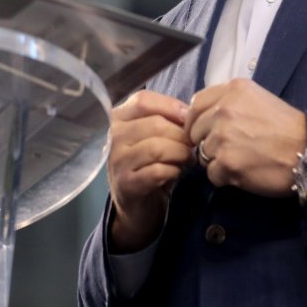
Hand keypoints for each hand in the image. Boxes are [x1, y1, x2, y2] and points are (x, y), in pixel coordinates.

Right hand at [106, 90, 191, 252]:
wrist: (136, 206)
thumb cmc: (149, 164)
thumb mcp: (155, 136)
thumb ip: (168, 119)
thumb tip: (190, 112)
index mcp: (119, 118)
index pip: (143, 100)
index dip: (171, 107)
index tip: (188, 119)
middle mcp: (113, 136)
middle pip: (155, 124)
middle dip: (182, 135)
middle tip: (193, 146)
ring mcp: (118, 160)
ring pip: (157, 148)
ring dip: (180, 154)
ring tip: (188, 160)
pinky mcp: (127, 184)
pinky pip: (157, 171)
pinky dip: (173, 171)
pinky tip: (176, 173)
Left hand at [184, 79, 306, 197]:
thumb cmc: (288, 128)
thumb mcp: (258, 99)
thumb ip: (229, 102)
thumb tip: (201, 116)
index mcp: (232, 91)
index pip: (195, 105)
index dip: (198, 121)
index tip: (206, 130)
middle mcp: (224, 110)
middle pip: (195, 131)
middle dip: (207, 142)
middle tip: (231, 148)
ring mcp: (223, 137)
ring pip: (202, 154)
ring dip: (217, 160)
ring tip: (242, 159)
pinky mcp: (227, 163)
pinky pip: (212, 173)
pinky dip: (225, 177)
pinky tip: (244, 171)